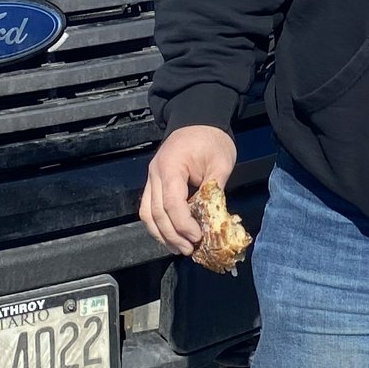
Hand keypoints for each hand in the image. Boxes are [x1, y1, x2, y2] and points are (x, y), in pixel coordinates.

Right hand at [139, 125, 238, 256]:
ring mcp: (151, 178)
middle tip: (190, 249)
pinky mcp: (154, 182)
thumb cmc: (211, 138)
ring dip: (162, 234)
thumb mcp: (221, 161)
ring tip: (180, 249)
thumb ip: (215, 190)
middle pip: (155, 212)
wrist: (199, 117)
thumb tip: (214, 219)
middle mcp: (155, 174)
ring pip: (147, 213)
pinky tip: (172, 236)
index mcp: (171, 167)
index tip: (197, 236)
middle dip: (172, 235)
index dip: (183, 224)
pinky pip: (149, 208)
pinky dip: (159, 225)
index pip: (171, 202)